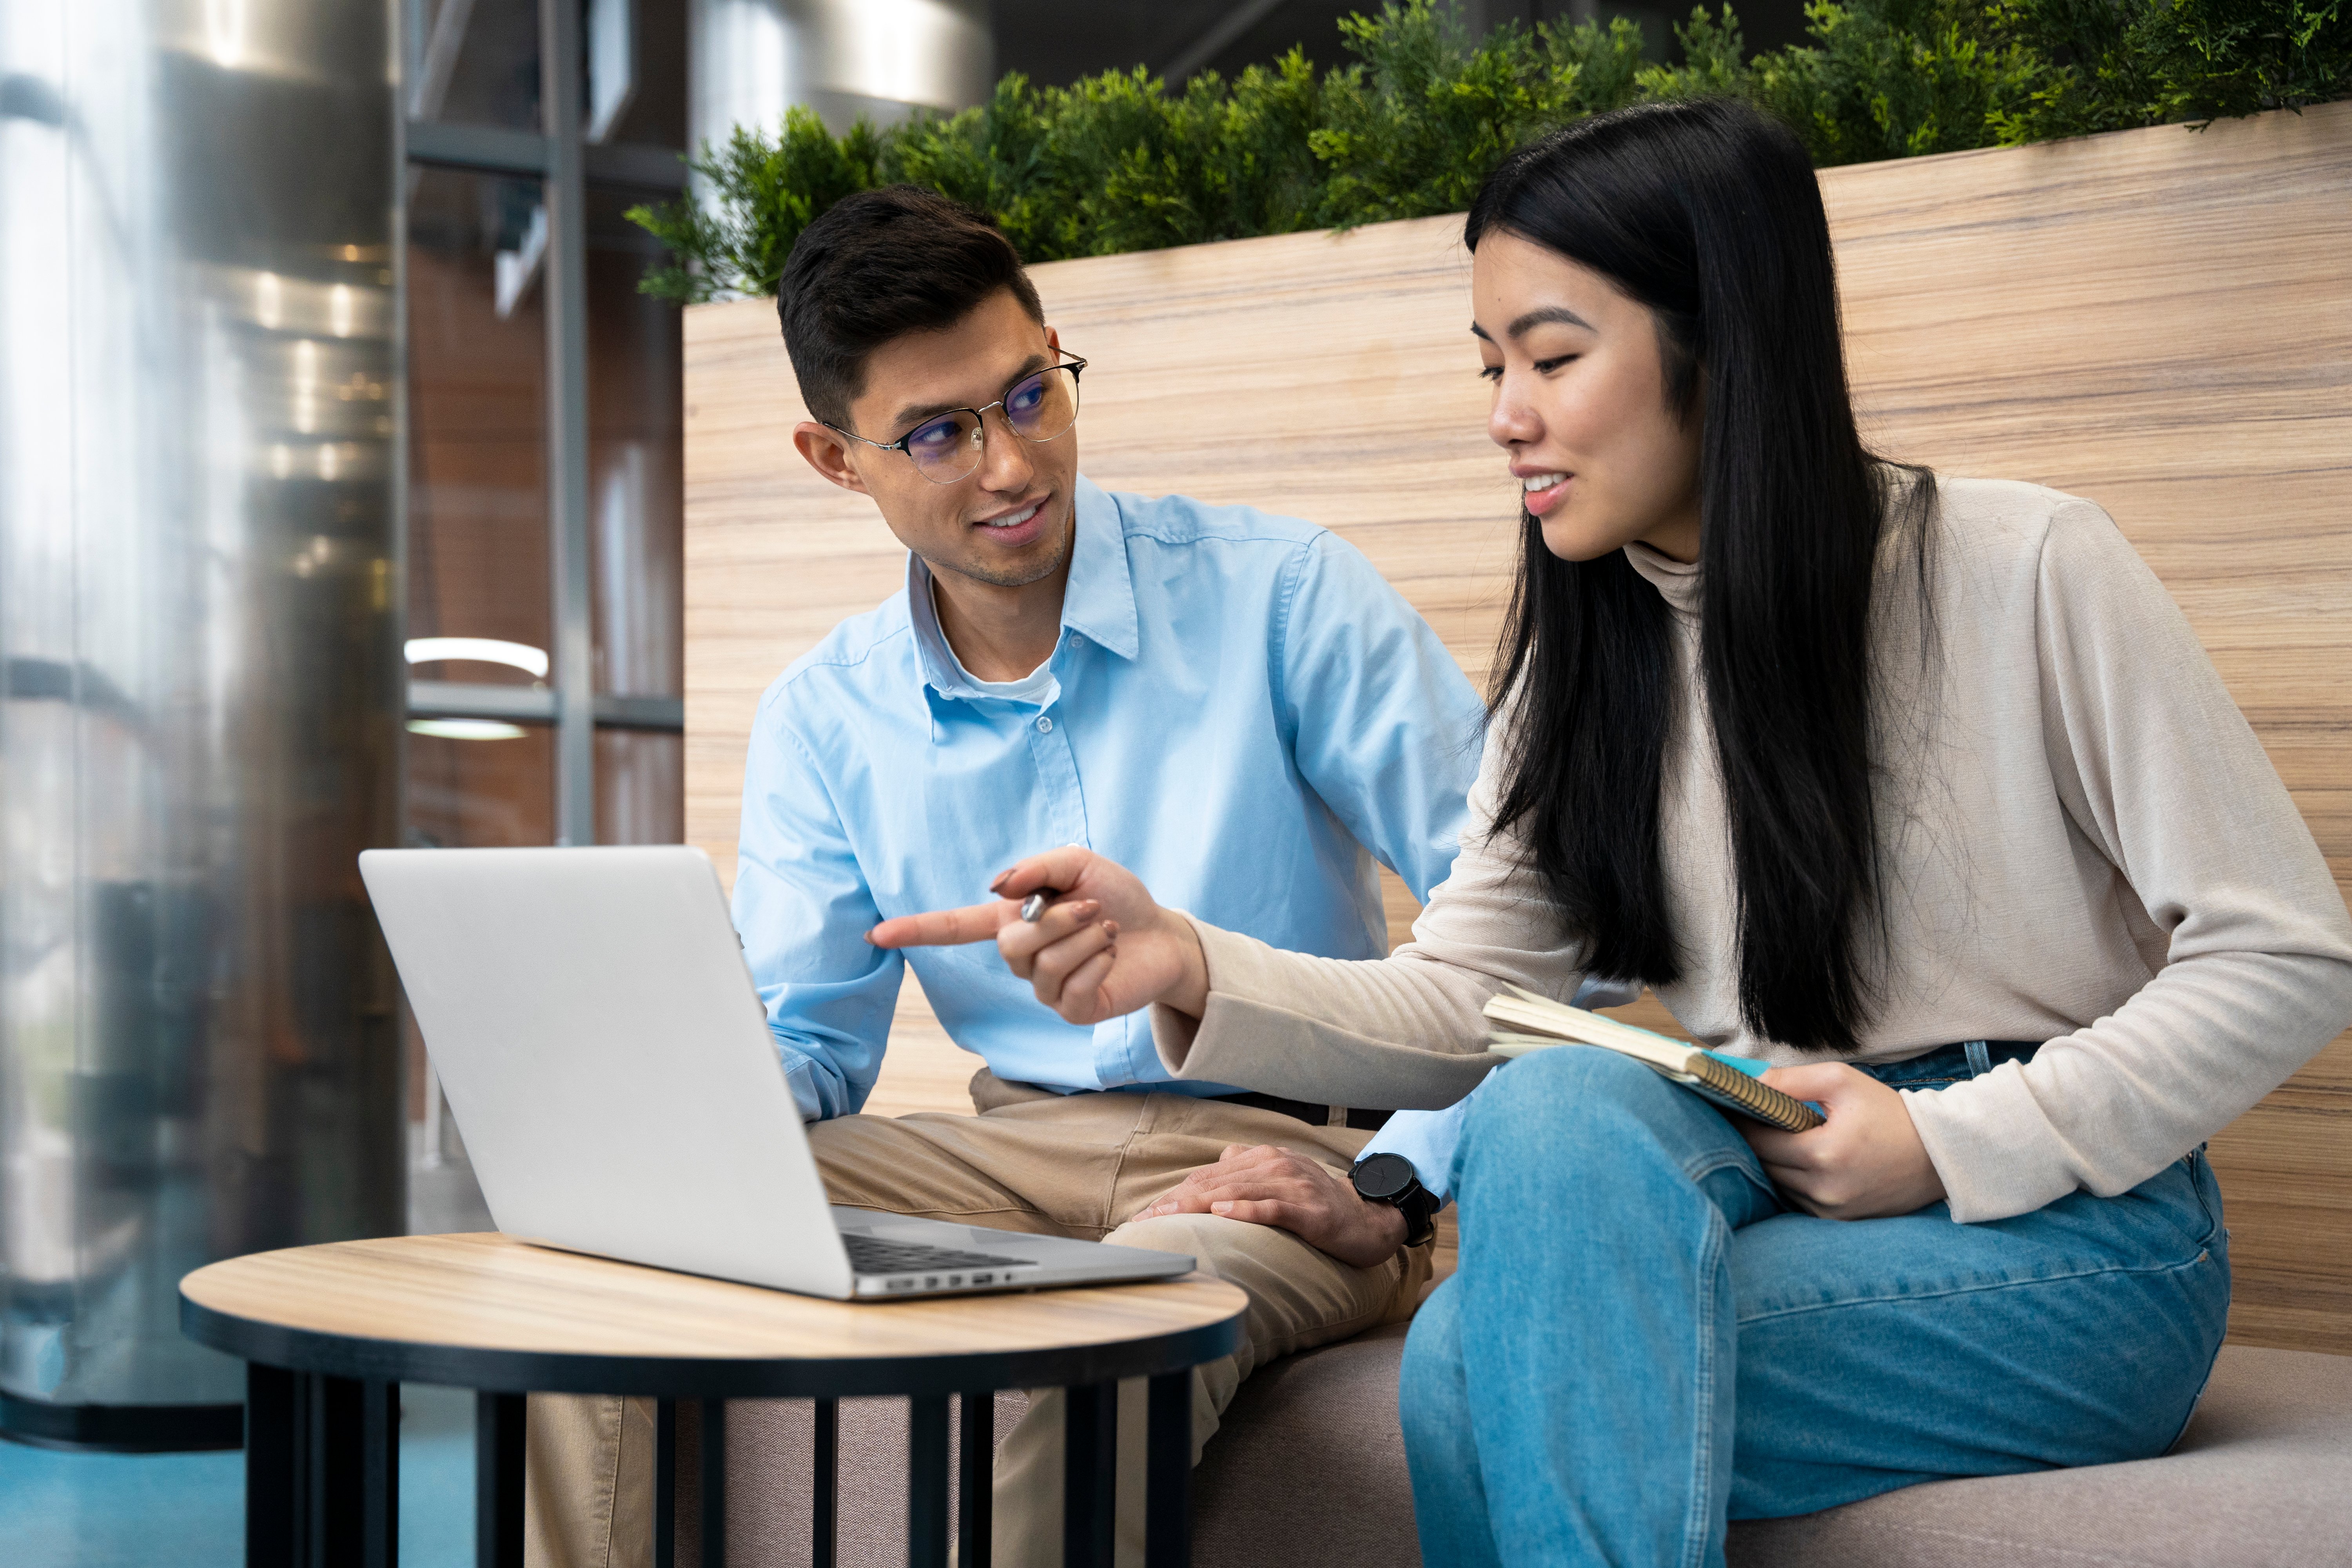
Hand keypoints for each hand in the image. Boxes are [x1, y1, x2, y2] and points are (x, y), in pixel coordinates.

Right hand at [866, 846, 1209, 1026]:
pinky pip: (1069, 989)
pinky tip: (1111, 957)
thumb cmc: (1117, 896)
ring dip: (1084, 938)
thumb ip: (1038, 867)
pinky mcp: (1070, 1010)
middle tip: (1091, 906)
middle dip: (1056, 919)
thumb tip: (996, 886)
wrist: (1161, 934)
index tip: (876, 934)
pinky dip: (1097, 964)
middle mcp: (1021, 957)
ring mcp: (1043, 988)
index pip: (953, 928)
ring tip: (1107, 928)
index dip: (915, 930)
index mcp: (1012, 920)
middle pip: (1011, 945)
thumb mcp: (1079, 864)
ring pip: (1042, 964)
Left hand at [1139, 1144, 1409, 1269]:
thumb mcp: (1281, 1179)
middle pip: (1215, 1183)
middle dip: (1176, 1201)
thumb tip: (1218, 1163)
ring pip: (1237, 1192)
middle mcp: (1275, 1165)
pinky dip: (1246, 1210)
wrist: (1369, 1217)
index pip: (1209, 1177)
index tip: (1146, 1215)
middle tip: (1145, 1222)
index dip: (1175, 1194)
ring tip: (1168, 1216)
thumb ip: (1249, 1169)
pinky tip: (1222, 1214)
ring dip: (1198, 1205)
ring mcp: (1293, 1185)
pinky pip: (1273, 1208)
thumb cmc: (1319, 1203)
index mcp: (1263, 1159)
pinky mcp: (1309, 1210)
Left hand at [1741, 1063, 1947, 1219]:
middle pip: (1765, 1163)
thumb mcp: (1841, 1081)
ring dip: (1775, 1162)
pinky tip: (1805, 1160)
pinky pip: (1799, 1199)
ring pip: (1779, 1183)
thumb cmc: (1889, 1112)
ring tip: (1782, 1137)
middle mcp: (1824, 1189)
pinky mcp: (1840, 1220)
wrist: (1938, 1154)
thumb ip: (1791, 1080)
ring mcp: (1832, 1209)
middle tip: (1753, 1118)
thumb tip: (1749, 1083)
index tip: (1734, 1107)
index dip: (1742, 1121)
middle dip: (1756, 1140)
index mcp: (1823, 1153)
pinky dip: (1796, 1180)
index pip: (1759, 1140)